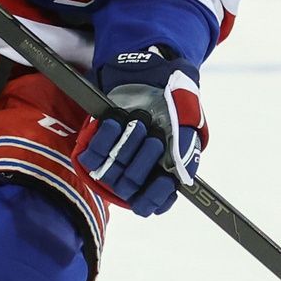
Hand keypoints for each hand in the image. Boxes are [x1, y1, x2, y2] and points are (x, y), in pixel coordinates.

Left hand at [74, 45, 205, 216]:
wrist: (151, 75)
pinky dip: (105, 137)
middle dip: (146, 158)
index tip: (164, 177)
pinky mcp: (97, 146)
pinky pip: (92, 155)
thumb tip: (180, 178)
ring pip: (112, 172)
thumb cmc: (173, 103)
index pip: (153, 204)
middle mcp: (135, 173)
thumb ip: (186, 151)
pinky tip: (116, 121)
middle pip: (131, 186)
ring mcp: (114, 161)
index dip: (155, 195)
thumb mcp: (188, 124)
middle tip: (156, 135)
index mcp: (160, 175)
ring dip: (128, 144)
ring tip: (140, 122)